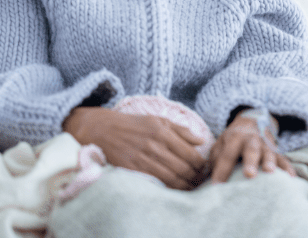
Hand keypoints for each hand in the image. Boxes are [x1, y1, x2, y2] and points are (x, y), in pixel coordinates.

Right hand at [63, 106, 206, 189]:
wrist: (102, 130)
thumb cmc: (133, 124)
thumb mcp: (158, 120)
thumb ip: (181, 130)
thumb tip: (201, 140)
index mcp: (163, 132)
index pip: (190, 154)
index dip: (201, 164)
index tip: (205, 168)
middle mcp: (154, 146)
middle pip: (183, 168)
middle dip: (195, 177)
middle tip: (200, 180)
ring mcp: (142, 159)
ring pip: (171, 178)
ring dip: (184, 185)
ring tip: (190, 186)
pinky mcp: (132, 170)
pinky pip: (155, 182)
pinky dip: (167, 187)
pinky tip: (174, 188)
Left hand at [209, 109, 295, 182]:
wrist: (253, 121)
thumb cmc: (233, 139)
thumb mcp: (221, 143)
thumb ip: (216, 159)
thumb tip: (210, 180)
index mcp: (234, 138)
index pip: (227, 155)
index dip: (222, 170)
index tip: (217, 187)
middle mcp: (251, 140)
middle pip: (250, 150)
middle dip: (250, 162)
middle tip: (249, 174)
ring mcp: (265, 145)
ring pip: (269, 153)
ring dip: (269, 162)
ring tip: (270, 172)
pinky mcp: (276, 151)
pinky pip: (283, 159)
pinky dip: (287, 168)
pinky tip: (291, 178)